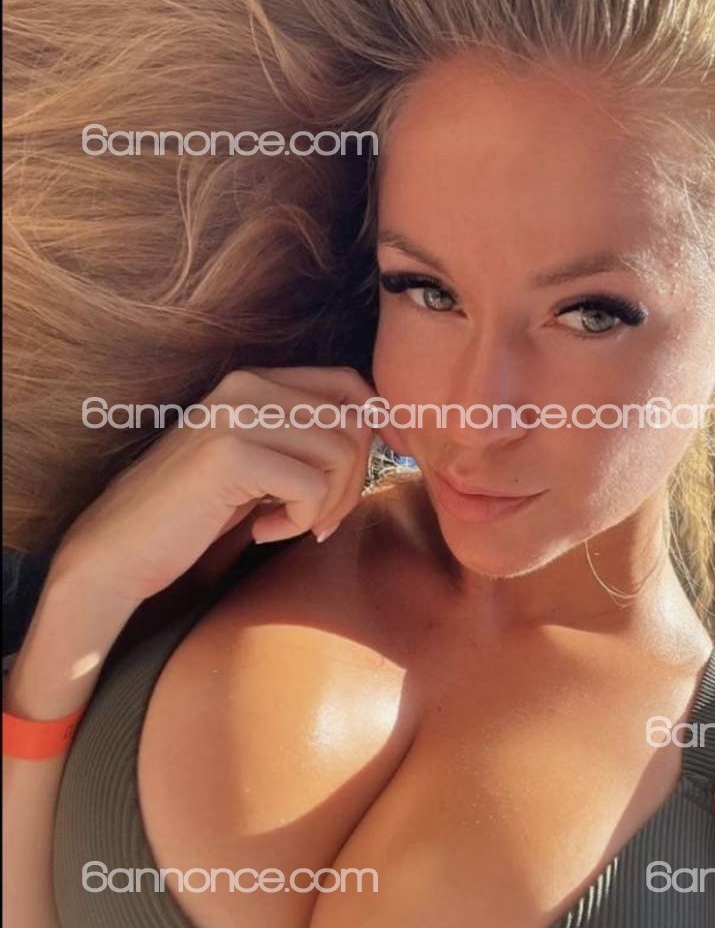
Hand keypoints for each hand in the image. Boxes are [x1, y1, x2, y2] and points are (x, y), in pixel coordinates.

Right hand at [44, 366, 406, 631]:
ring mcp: (237, 415)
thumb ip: (305, 437)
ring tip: (287, 525)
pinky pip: (310, 487)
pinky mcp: (230, 455)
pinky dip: (299, 521)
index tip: (355, 478)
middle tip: (317, 519)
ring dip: (326, 505)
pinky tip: (263, 532)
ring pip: (340, 454)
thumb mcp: (259, 460)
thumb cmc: (195, 510)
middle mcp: (248, 385)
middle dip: (351, 482)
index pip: (350, 385)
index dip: (371, 430)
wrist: (119, 548)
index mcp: (256, 379)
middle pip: (354, 422)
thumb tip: (382, 431)